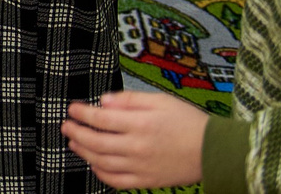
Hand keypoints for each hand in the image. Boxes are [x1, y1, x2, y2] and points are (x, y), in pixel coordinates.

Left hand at [61, 90, 206, 188]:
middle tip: (66, 125)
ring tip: (74, 142)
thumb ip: (129, 99)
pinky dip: (102, 174)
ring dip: (84, 153)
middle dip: (76, 133)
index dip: (82, 113)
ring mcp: (141, 167)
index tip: (72, 109)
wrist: (214, 150)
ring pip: (103, 163)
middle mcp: (138, 147)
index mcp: (141, 124)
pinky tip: (95, 165)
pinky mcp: (147, 181)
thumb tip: (103, 101)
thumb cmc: (188, 122)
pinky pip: (118, 181)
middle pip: (97, 142)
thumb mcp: (160, 100)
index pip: (101, 119)